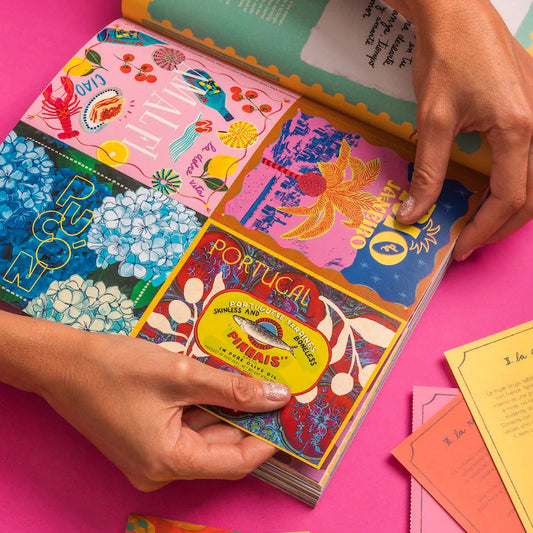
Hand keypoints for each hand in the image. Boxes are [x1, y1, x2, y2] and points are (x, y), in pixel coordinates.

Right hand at [0, 313, 289, 490]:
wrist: (62, 362)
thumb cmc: (116, 368)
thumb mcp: (182, 374)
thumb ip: (232, 388)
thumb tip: (278, 396)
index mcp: (168, 462)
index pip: (235, 463)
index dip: (267, 441)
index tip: (291, 415)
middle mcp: (160, 470)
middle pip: (222, 449)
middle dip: (250, 420)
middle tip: (277, 390)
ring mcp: (152, 457)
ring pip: (206, 436)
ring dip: (229, 410)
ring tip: (255, 381)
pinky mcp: (147, 441)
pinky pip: (188, 429)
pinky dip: (207, 408)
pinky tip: (222, 384)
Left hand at [393, 0, 532, 259]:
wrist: (457, 12)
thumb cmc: (445, 58)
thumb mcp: (433, 121)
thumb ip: (428, 173)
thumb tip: (413, 214)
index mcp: (519, 129)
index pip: (509, 198)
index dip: (484, 229)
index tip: (460, 248)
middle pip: (531, 195)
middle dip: (500, 225)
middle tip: (470, 243)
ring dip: (509, 207)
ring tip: (479, 224)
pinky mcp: (531, 107)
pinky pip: (530, 157)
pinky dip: (512, 182)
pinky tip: (489, 190)